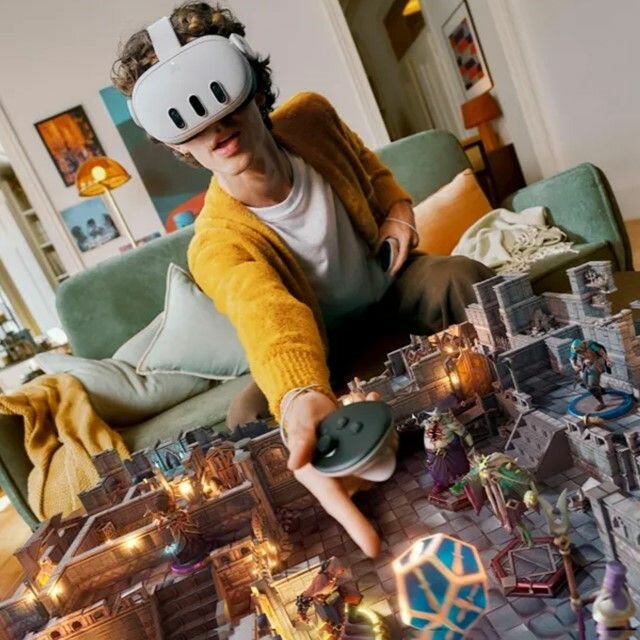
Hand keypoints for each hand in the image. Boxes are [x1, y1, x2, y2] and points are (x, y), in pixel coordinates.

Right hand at [285, 390, 380, 557]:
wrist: (307, 403)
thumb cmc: (300, 419)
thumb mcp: (299, 426)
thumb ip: (300, 442)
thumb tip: (294, 464)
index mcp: (320, 477)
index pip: (338, 505)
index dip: (355, 526)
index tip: (373, 550)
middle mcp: (340, 474)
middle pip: (369, 475)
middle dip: (384, 450)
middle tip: (386, 430)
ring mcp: (353, 461)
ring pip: (379, 455)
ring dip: (382, 431)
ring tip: (372, 404)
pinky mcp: (363, 447)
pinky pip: (379, 439)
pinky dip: (380, 420)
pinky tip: (373, 400)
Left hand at [375, 200, 417, 275]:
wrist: (402, 208)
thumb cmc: (392, 218)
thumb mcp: (384, 231)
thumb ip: (378, 243)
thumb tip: (372, 255)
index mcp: (406, 238)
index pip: (402, 257)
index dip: (397, 266)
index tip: (392, 273)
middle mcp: (413, 239)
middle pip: (405, 255)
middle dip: (397, 262)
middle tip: (389, 269)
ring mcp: (416, 239)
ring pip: (407, 251)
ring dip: (400, 254)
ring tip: (392, 259)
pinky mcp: (416, 238)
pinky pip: (409, 247)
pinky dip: (403, 249)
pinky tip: (397, 250)